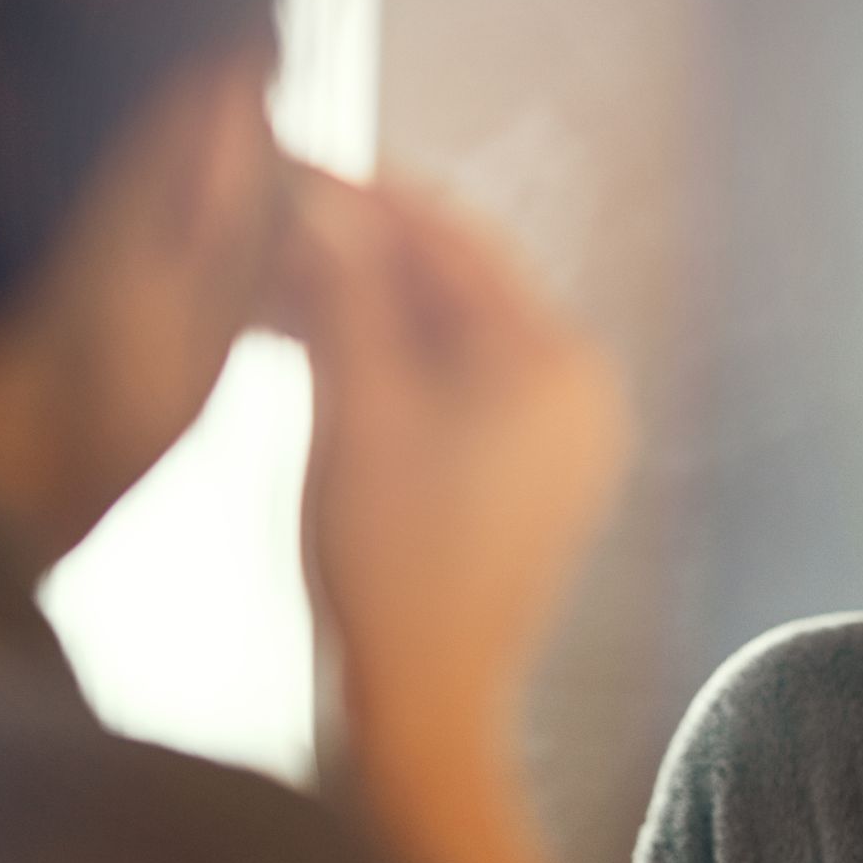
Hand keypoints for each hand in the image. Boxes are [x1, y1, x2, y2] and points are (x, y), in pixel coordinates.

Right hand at [278, 167, 630, 737]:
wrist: (426, 698)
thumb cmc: (390, 556)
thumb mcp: (356, 406)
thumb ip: (346, 291)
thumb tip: (322, 202)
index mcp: (560, 361)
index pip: (460, 242)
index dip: (372, 197)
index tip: (298, 164)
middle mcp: (586, 390)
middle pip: (463, 288)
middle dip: (366, 254)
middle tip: (277, 221)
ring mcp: (569, 437)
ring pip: (458, 339)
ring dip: (372, 309)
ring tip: (278, 284)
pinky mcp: (539, 475)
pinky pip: (467, 390)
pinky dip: (398, 365)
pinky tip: (321, 345)